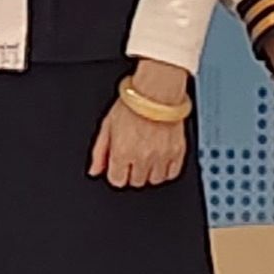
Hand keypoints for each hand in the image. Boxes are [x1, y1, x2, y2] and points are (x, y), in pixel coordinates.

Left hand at [89, 60, 189, 188]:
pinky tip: (160, 158)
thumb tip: (94, 170)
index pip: (117, 180)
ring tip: (147, 155)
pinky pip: (172, 173)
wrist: (157, 90)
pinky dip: (166, 169)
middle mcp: (142, 158)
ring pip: (155, 180)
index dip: (117, 172)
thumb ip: (99, 151)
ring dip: (149, 171)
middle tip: (134, 155)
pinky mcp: (178, 152)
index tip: (119, 164)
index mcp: (122, 152)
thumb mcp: (107, 125)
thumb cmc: (132, 103)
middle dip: (132, 171)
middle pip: (136, 182)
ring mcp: (161, 156)